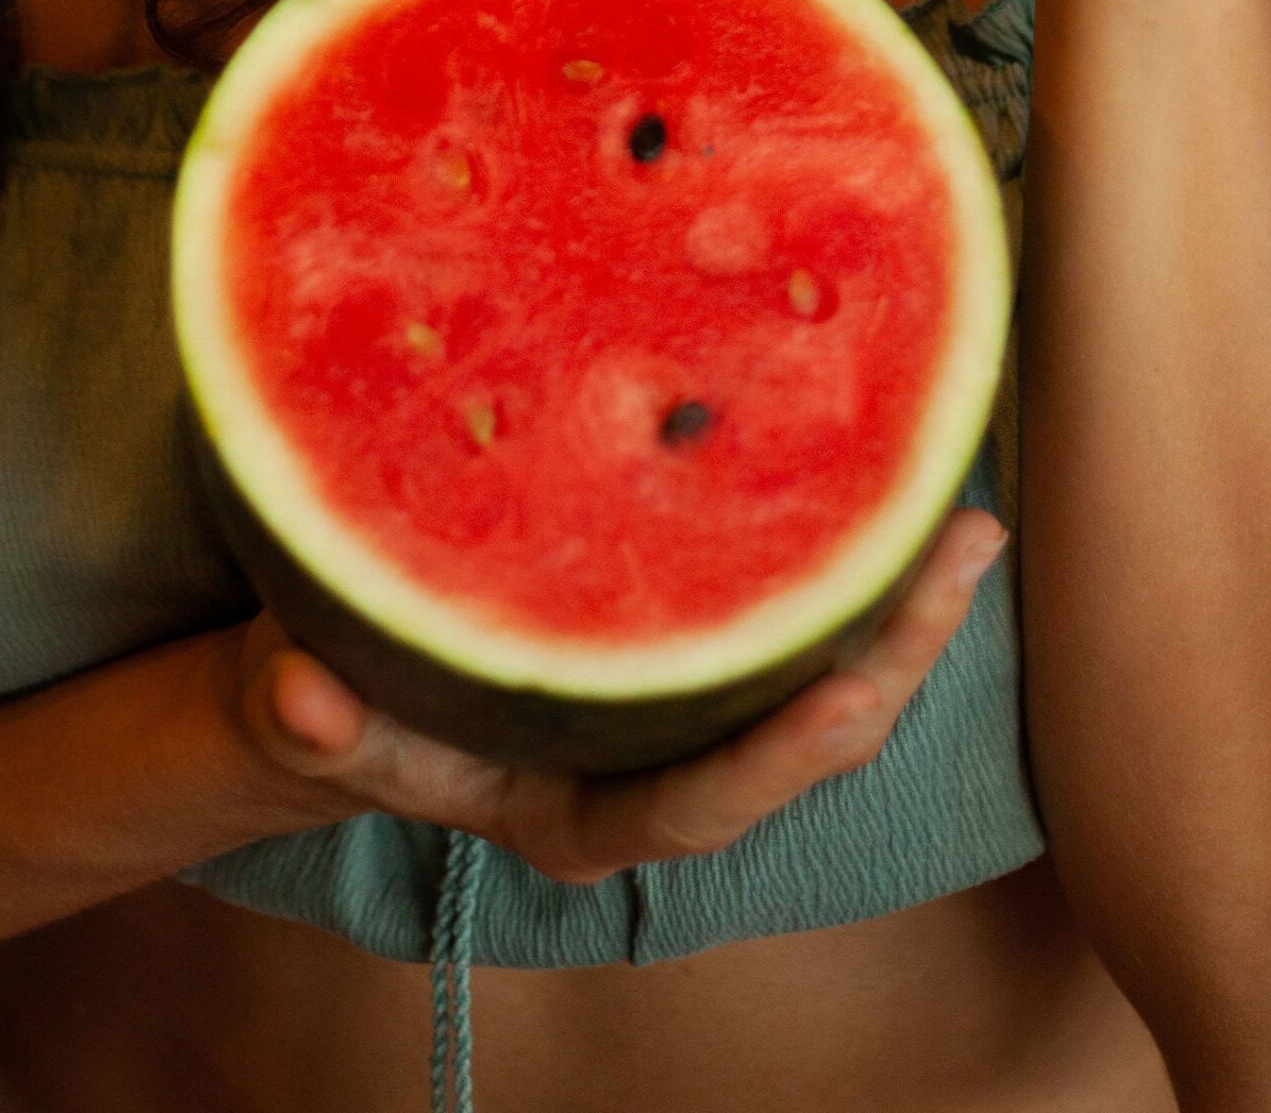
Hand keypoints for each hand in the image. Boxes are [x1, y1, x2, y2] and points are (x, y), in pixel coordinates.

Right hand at [217, 506, 1004, 883]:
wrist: (354, 689)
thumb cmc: (343, 705)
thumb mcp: (307, 715)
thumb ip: (308, 719)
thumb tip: (302, 697)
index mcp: (582, 811)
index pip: (701, 801)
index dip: (772, 757)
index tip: (847, 700)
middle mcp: (656, 764)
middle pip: (799, 730)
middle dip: (891, 650)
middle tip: (961, 549)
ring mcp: (685, 700)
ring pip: (817, 661)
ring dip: (894, 590)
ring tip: (968, 507)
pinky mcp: (692, 626)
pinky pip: (788, 596)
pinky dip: (840, 541)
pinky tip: (887, 460)